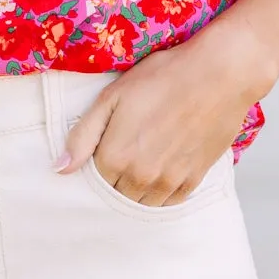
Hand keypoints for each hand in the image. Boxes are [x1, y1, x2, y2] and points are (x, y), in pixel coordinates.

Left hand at [58, 15, 273, 204]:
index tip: (101, 154)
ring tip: (141, 166)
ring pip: (142, 204)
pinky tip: (161, 174)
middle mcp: (141, 177)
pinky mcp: (193, 179)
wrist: (219, 74)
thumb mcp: (112, 97)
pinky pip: (170, 202)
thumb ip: (82, 136)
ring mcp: (169, 182)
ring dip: (136, 192)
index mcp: (115, 158)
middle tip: (123, 157)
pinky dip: (161, 194)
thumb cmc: (163, 77)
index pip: (92, 183)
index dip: (93, 170)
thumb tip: (59, 169)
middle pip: (116, 197)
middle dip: (114, 184)